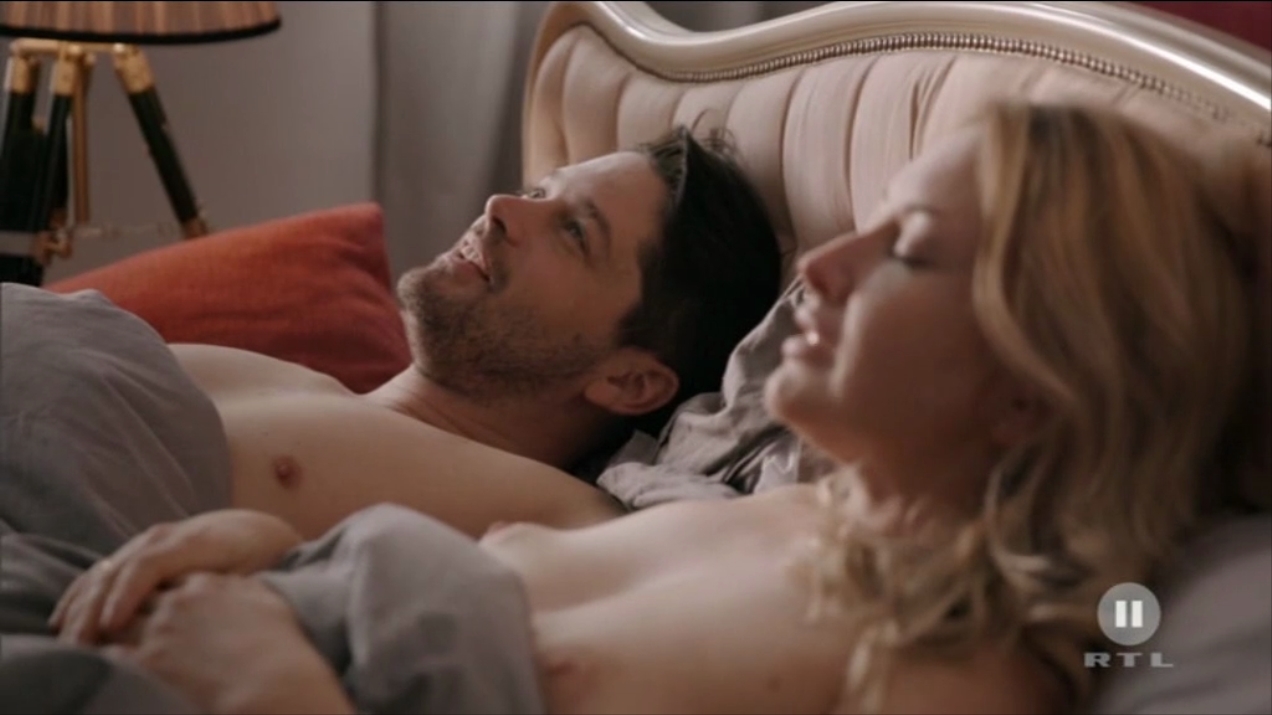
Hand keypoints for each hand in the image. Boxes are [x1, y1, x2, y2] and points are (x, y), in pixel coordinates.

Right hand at [51, 509, 301, 644]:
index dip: (127, 594)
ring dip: (81, 605)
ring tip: (68, 639)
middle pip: (119, 568)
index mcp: (196, 540)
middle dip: (94, 607)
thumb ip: (222, 588)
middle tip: (80, 644)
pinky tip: (65, 619)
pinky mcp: (137, 551)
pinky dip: (81, 595)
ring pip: (105, 570)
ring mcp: (147, 541)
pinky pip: (102, 570)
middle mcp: (165, 535)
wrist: (255, 530)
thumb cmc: (259, 558)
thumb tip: (198, 616)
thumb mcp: (251, 572)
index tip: (112, 626)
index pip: (151, 563)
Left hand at [104, 573, 354, 714]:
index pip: (164, 576)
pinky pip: (108, 653)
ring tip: (82, 638)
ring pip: (112, 620)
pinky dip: (95, 655)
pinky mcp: (147, 661)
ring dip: (95, 627)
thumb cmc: (281, 648)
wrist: (274, 682)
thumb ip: (244, 589)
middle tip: (98, 617)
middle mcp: (178, 600)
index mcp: (205, 583)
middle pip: (133, 594)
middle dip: (114, 603)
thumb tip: (238, 586)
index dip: (149, 587)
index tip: (143, 598)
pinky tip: (89, 660)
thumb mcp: (268, 602)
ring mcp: (160, 630)